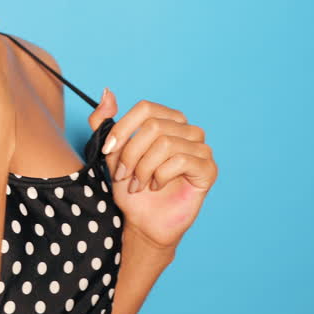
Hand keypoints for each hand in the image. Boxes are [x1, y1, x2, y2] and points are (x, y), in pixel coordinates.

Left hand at [87, 88, 216, 249]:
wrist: (143, 221)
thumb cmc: (130, 187)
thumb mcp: (110, 153)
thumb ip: (104, 122)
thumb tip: (106, 92)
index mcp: (167, 120)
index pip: (145, 108)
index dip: (124, 128)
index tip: (106, 151)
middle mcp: (188, 130)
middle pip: (154, 126)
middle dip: (131, 153)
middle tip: (123, 175)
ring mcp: (201, 148)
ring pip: (165, 144)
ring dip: (143, 167)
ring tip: (137, 184)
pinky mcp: (209, 169)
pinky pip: (181, 161)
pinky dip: (160, 175)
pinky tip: (156, 186)